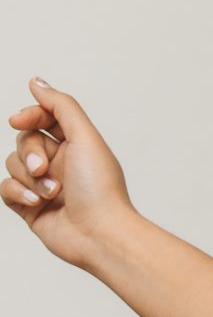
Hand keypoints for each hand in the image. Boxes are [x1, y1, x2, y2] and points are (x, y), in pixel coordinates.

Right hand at [4, 78, 136, 270]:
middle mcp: (61, 164)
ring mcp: (44, 185)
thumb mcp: (85, 137)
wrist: (100, 234)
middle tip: (44, 168)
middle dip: (30, 151)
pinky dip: (18, 193)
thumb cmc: (100, 189)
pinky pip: (6, 189)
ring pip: (12, 163)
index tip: (19, 120)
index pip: (42, 118)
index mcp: (76, 146)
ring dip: (29, 177)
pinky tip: (38, 203)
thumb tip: (36, 82)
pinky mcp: (30, 207)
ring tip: (53, 193)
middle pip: (24, 140)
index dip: (29, 115)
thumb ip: (61, 107)